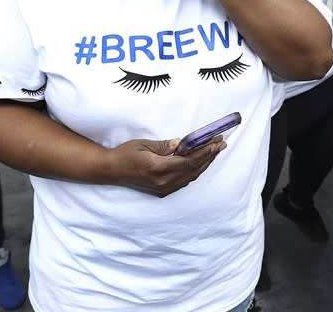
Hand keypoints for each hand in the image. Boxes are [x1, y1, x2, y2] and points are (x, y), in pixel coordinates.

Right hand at [109, 136, 224, 196]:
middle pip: (193, 169)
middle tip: (221, 143)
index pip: (189, 161)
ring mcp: (163, 188)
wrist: (111, 170)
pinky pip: (185, 180)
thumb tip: (182, 143)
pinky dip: (196, 169)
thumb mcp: (144, 144)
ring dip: (205, 162)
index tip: (217, 142)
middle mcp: (163, 181)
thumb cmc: (125, 154)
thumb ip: (165, 146)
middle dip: (209, 155)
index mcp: (158, 168)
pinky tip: (202, 160)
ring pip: (191, 176)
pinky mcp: (163, 190)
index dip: (205, 152)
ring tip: (215, 150)